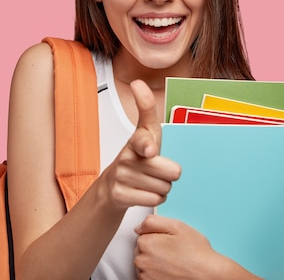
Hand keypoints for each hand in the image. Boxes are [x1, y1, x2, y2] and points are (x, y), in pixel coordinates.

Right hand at [102, 80, 180, 208]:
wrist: (112, 186)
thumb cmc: (137, 156)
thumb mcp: (147, 132)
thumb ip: (146, 109)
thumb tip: (137, 83)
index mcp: (138, 139)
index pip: (143, 137)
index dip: (147, 145)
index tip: (149, 150)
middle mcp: (127, 156)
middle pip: (171, 172)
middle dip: (170, 175)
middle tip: (159, 171)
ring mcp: (121, 176)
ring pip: (164, 188)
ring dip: (162, 187)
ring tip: (150, 181)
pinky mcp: (119, 194)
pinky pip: (154, 200)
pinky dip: (155, 198)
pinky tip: (145, 191)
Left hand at [134, 215, 219, 279]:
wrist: (206, 275)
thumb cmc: (195, 252)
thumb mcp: (177, 226)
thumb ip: (152, 221)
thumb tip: (139, 227)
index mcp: (146, 243)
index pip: (142, 234)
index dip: (157, 235)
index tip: (169, 240)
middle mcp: (141, 261)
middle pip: (142, 249)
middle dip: (154, 248)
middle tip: (173, 250)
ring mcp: (145, 275)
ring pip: (144, 262)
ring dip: (154, 261)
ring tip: (173, 262)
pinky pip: (147, 275)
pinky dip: (155, 272)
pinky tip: (169, 271)